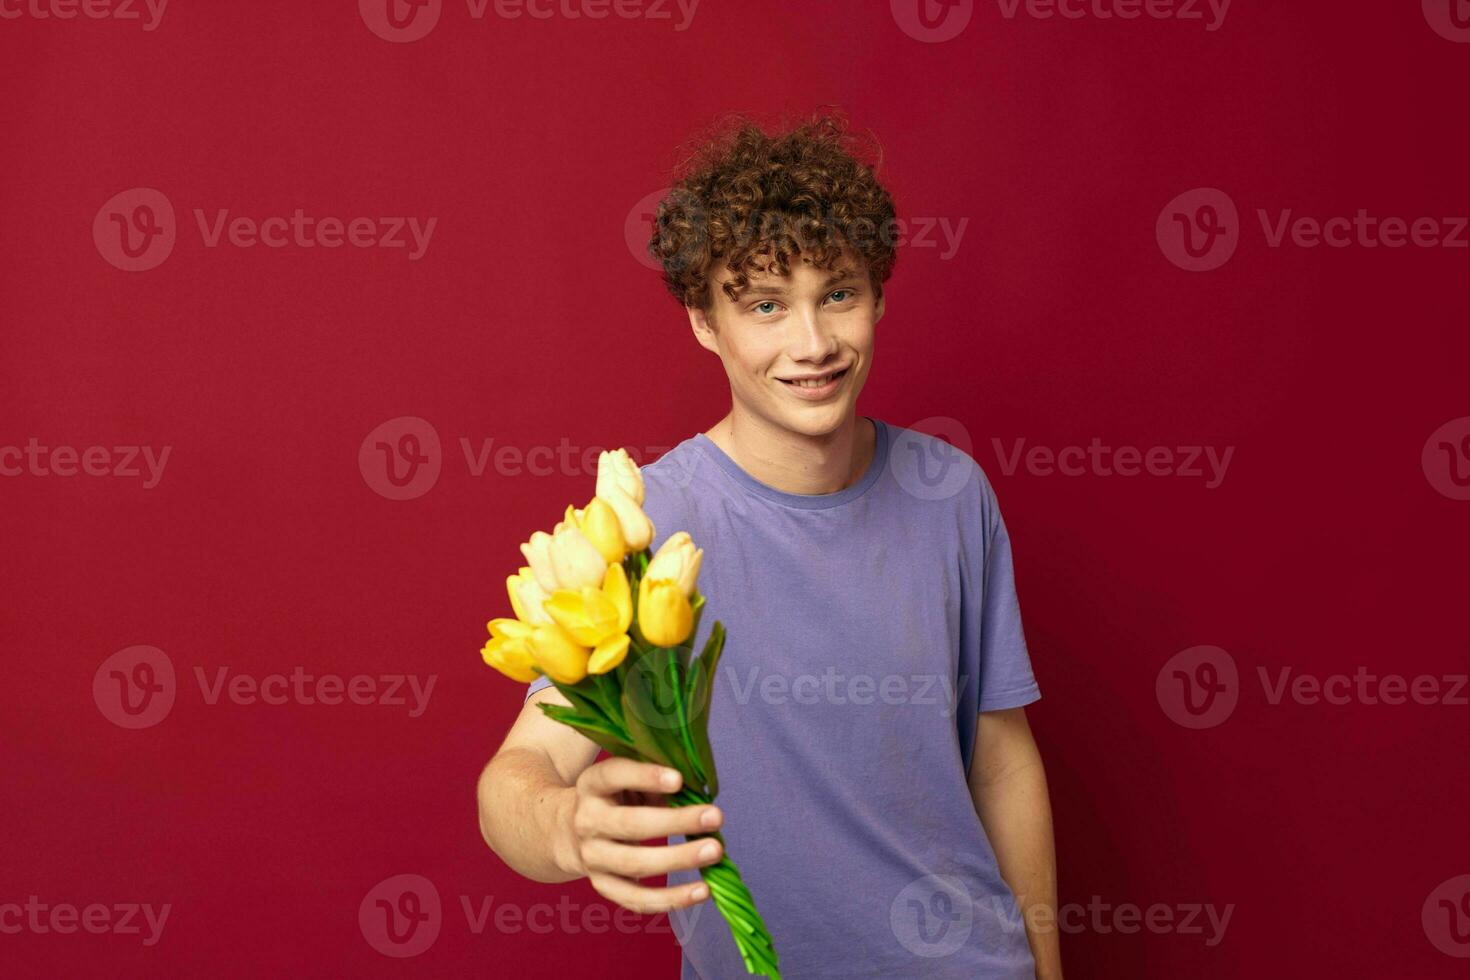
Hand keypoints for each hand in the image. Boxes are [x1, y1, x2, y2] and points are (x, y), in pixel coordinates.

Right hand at [565, 757, 724, 913]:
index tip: (679, 780)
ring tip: (715, 851)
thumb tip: (698, 793)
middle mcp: (587, 821)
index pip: (614, 775)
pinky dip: (672, 898)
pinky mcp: (603, 886)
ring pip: (636, 864)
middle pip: (631, 824)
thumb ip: (656, 781)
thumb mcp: (628, 779)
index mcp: (592, 784)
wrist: (570, 832)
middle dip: (676, 822)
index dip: (645, 776)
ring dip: (679, 859)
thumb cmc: (616, 797)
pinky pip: (637, 899)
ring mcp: (592, 857)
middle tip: (715, 817)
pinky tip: (702, 890)